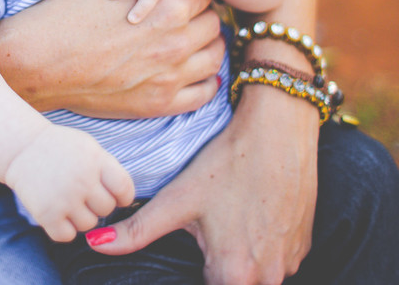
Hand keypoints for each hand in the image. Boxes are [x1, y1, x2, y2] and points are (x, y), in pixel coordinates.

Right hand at [0, 0, 224, 118]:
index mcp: (169, 7)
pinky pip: (202, 95)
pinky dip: (204, 84)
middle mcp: (177, 41)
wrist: (42, 58)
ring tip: (195, 45)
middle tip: (188, 20)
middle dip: (202, 19)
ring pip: (214, 58)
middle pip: (212, 25)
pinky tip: (195, 76)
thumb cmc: (69, 13)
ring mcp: (171, 75)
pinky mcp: (160, 103)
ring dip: (208, 48)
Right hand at [5, 124, 134, 241]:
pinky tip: (58, 212)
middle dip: (98, 204)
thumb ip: (108, 170)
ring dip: (81, 217)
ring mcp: (63, 197)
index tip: (115, 196)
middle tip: (84, 194)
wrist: (22, 148)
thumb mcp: (89, 147)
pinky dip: (63, 228)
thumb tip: (124, 199)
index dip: (123, 197)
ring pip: (88, 224)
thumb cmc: (60, 148)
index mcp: (95, 160)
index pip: (124, 188)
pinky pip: (67, 235)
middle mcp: (82, 179)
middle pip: (107, 209)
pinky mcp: (46, 213)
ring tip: (68, 200)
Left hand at [86, 88, 319, 283]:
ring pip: (257, 275)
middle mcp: (269, 277)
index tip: (194, 252)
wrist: (280, 128)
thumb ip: (137, 230)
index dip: (195, 273)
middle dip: (216, 266)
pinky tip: (251, 215)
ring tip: (230, 220)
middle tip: (212, 229)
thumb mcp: (179, 198)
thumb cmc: (228, 162)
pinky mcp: (304, 244)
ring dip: (240, 258)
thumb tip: (93, 243)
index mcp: (234, 274)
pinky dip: (263, 246)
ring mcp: (292, 261)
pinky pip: (277, 259)